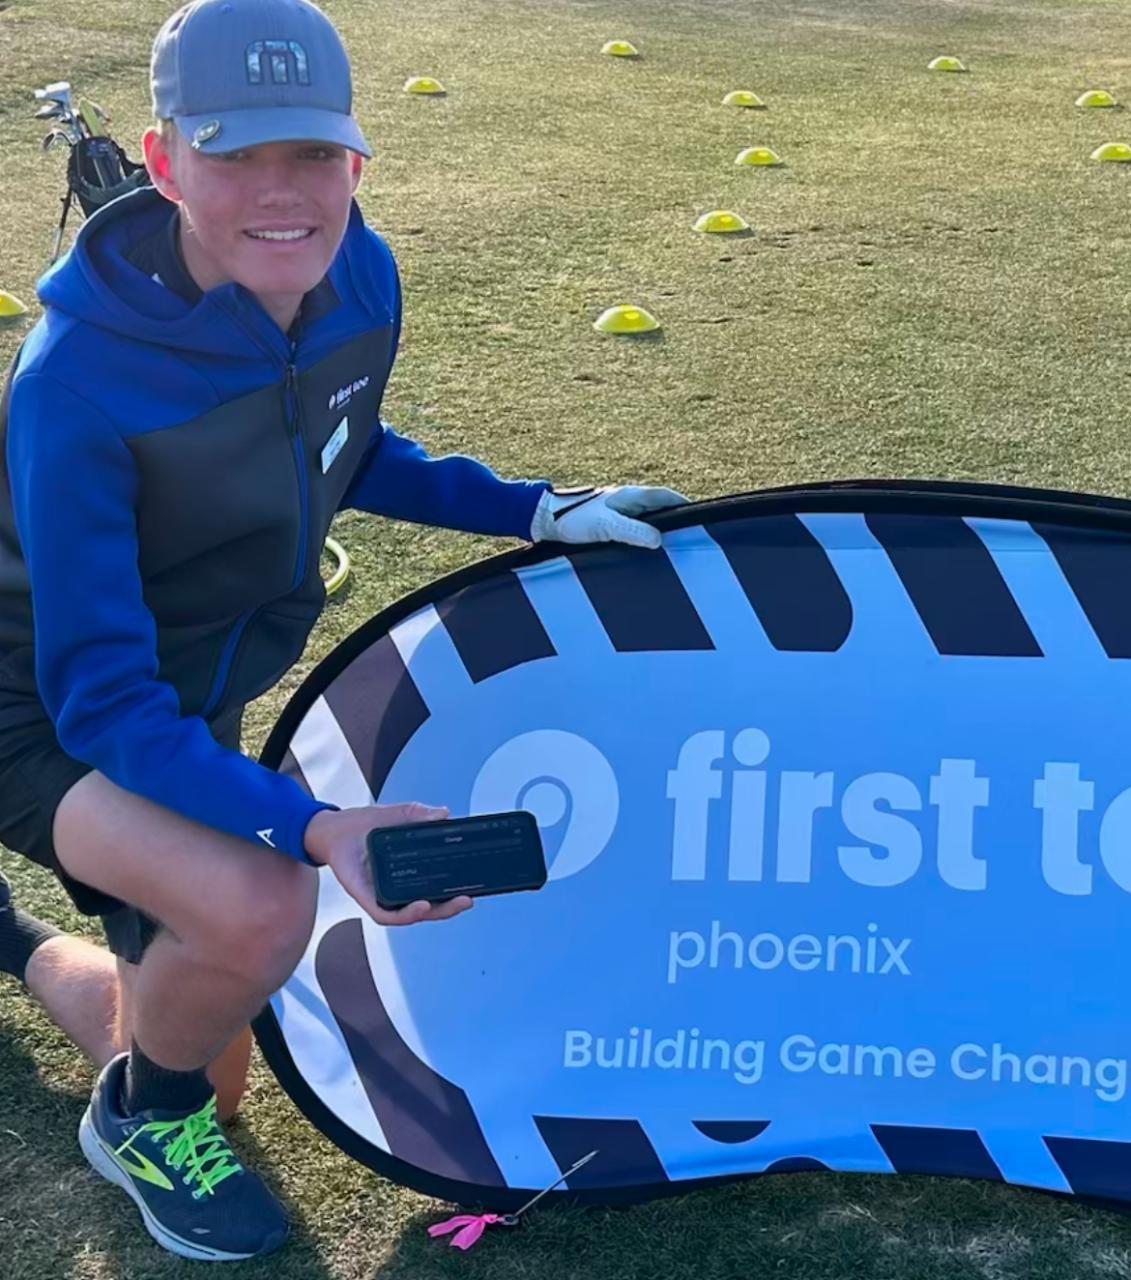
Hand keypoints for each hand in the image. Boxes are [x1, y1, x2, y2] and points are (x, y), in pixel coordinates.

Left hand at [303, 804, 473, 926]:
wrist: (329, 828)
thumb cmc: (360, 825)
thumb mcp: (394, 814)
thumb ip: (418, 815)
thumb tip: (444, 814)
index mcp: (406, 872)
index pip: (434, 888)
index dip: (452, 893)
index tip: (470, 889)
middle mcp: (394, 888)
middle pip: (428, 907)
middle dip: (450, 908)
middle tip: (467, 900)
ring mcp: (379, 894)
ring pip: (409, 915)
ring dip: (433, 913)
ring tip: (449, 904)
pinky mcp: (364, 897)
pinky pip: (386, 914)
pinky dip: (405, 914)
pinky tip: (422, 905)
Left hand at [530, 484, 688, 549]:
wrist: (542, 518)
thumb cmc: (571, 519)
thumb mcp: (606, 526)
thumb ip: (633, 532)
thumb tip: (660, 540)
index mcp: (630, 495)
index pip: (667, 497)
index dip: (686, 507)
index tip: (705, 518)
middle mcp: (627, 501)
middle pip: (660, 509)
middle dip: (677, 521)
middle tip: (693, 538)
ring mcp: (618, 512)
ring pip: (648, 520)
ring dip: (660, 531)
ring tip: (674, 549)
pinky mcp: (608, 524)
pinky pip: (635, 530)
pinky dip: (645, 539)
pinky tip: (646, 554)